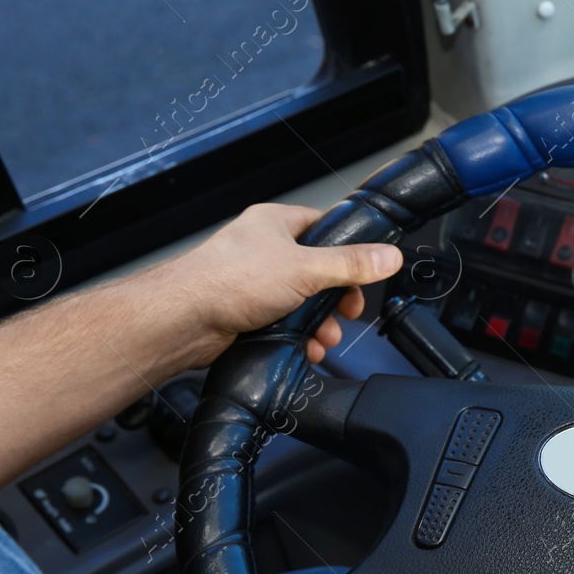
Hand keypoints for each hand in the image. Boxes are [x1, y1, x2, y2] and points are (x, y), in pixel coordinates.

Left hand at [161, 203, 403, 368]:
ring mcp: (253, 283)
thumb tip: (388, 257)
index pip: (323, 228)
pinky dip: (298, 338)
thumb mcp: (305, 269)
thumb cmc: (228, 280)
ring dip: (318, 324)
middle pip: (316, 272)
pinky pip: (283, 323)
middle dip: (334, 299)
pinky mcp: (246, 313)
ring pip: (301, 302)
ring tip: (325, 339)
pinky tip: (305, 349)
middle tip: (347, 313)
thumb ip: (350, 265)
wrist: (184, 320)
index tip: (365, 274)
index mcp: (275, 224)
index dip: (348, 251)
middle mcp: (263, 250)